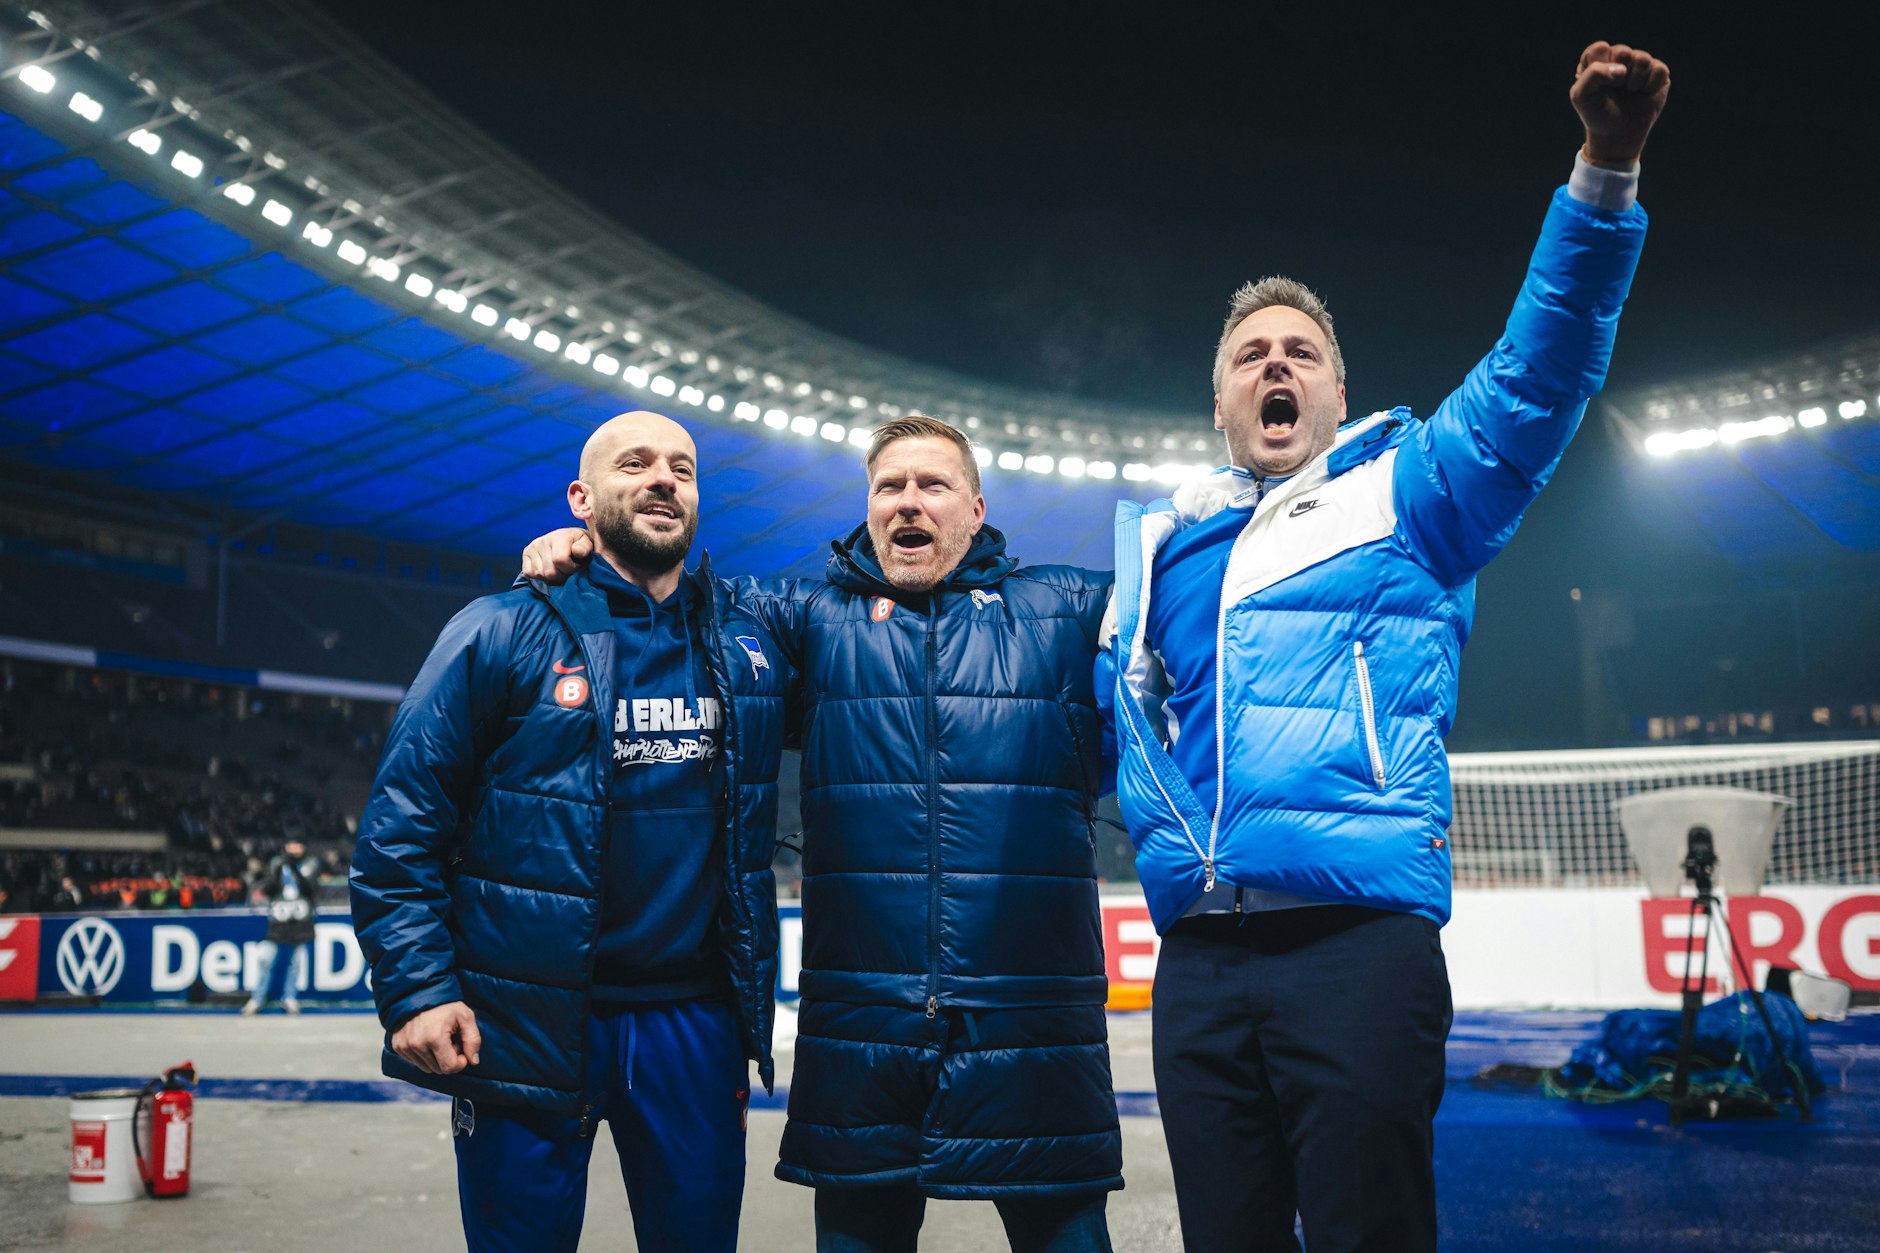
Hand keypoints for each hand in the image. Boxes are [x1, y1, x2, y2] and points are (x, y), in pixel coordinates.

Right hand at [390, 1001, 480, 1073]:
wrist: (419, 992)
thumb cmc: (445, 1004)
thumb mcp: (465, 1016)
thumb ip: (473, 1039)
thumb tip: (473, 1061)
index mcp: (434, 1038)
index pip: (449, 1068)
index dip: (460, 1061)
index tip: (460, 1047)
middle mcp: (417, 1044)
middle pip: (439, 1069)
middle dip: (448, 1059)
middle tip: (450, 1041)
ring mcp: (405, 1046)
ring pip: (427, 1068)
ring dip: (436, 1058)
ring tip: (438, 1039)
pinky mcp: (397, 1046)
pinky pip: (415, 1062)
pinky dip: (424, 1055)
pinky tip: (427, 1039)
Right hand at [520, 527, 592, 581]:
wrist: (570, 540)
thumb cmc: (581, 545)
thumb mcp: (588, 544)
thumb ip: (585, 547)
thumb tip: (576, 551)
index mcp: (560, 535)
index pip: (560, 560)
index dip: (571, 569)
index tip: (577, 567)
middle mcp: (543, 539)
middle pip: (550, 571)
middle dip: (562, 576)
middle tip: (568, 571)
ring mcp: (533, 546)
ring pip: (540, 574)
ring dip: (552, 578)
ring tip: (560, 570)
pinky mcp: (526, 553)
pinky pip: (529, 573)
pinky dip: (539, 577)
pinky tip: (549, 570)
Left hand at [1570, 41, 1669, 163]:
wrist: (1618, 135)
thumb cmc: (1597, 114)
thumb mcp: (1581, 96)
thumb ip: (1593, 75)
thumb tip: (1622, 69)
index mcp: (1597, 60)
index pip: (1599, 49)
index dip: (1600, 69)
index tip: (1599, 87)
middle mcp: (1619, 59)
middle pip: (1623, 51)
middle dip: (1618, 75)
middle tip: (1616, 89)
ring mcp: (1639, 65)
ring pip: (1643, 59)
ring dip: (1635, 82)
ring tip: (1629, 92)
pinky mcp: (1658, 73)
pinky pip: (1659, 70)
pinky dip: (1650, 86)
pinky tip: (1643, 94)